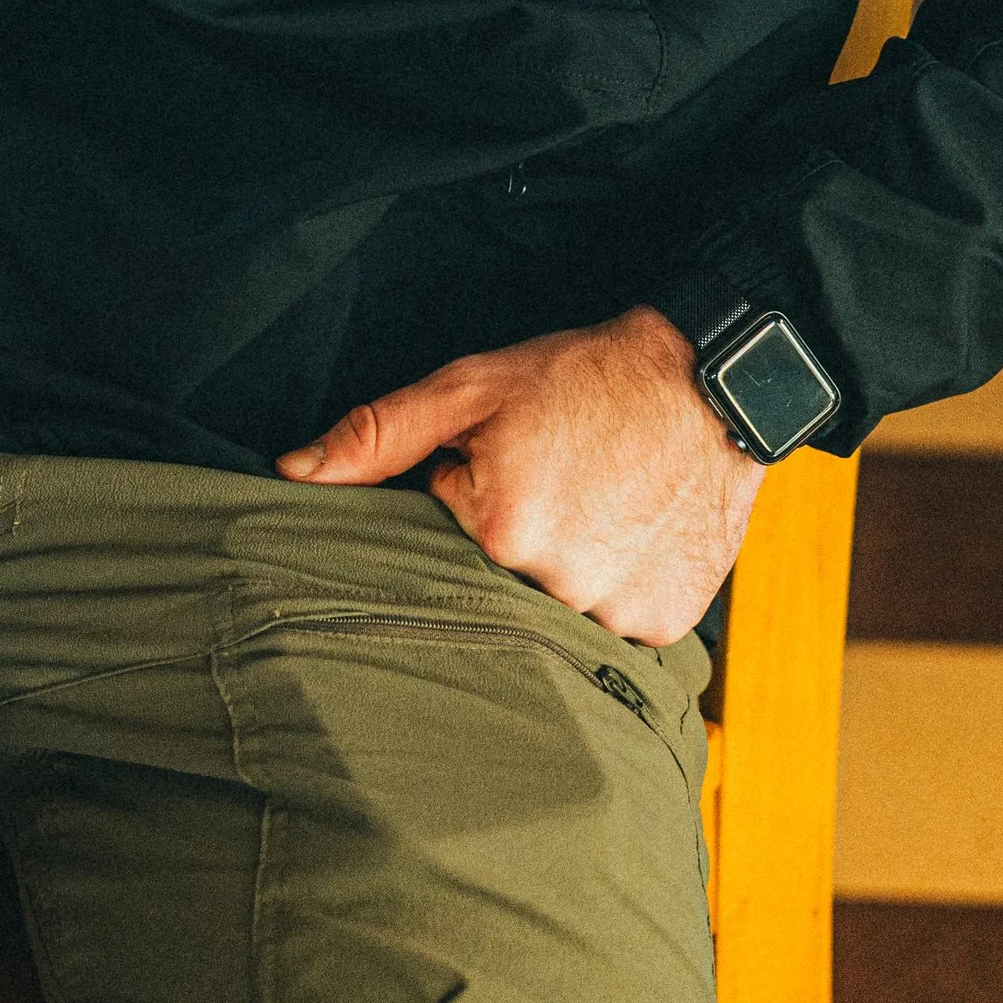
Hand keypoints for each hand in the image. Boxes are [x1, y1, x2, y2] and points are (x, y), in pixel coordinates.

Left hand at [276, 305, 763, 645]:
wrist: (709, 383)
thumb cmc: (583, 377)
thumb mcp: (471, 387)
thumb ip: (378, 433)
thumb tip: (292, 474)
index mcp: (498, 527)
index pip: (448, 528)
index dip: (472, 486)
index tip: (515, 456)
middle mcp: (556, 585)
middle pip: (499, 577)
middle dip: (516, 533)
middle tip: (562, 479)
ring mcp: (616, 613)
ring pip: (556, 608)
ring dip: (566, 565)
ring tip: (601, 502)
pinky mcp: (663, 626)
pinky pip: (615, 625)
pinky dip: (616, 586)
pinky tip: (632, 534)